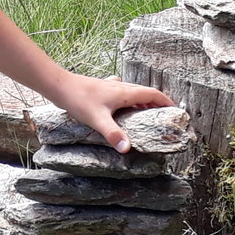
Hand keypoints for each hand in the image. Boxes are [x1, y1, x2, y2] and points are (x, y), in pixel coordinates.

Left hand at [49, 73, 173, 153]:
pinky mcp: (100, 88)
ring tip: (145, 114)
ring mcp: (109, 87)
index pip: (152, 94)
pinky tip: (119, 104)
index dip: (165, 102)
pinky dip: (125, 98)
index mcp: (124, 93)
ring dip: (141, 101)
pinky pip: (119, 92)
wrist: (59, 85)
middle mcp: (119, 87)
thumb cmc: (78, 99)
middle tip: (163, 116)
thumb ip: (113, 134)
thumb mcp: (98, 119)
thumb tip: (127, 149)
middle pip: (144, 92)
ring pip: (131, 92)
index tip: (175, 110)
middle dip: (156, 103)